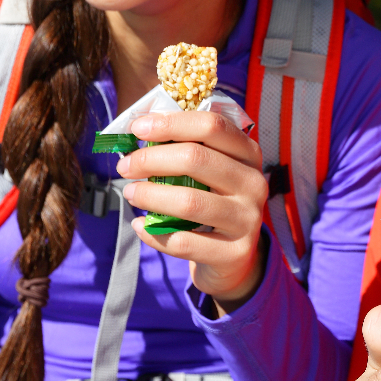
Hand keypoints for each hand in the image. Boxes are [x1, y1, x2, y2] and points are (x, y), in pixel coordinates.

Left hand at [116, 111, 267, 310]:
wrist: (234, 256)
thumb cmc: (213, 201)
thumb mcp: (212, 171)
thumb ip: (186, 148)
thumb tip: (141, 128)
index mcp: (248, 153)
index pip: (212, 126)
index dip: (171, 123)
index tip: (138, 128)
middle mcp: (254, 183)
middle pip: (197, 159)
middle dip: (151, 159)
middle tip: (125, 166)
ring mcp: (247, 219)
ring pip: (189, 202)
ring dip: (150, 195)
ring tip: (130, 193)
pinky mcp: (234, 253)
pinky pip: (183, 242)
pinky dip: (153, 233)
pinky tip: (139, 225)